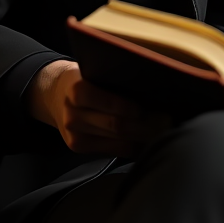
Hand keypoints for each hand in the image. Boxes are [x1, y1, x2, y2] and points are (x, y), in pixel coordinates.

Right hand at [26, 60, 172, 155]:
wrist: (54, 94)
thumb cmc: (84, 77)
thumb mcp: (93, 71)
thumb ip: (115, 79)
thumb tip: (153, 87)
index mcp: (76, 89)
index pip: (107, 101)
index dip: (132, 107)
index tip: (156, 105)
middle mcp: (73, 115)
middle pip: (117, 125)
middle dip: (147, 124)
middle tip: (169, 119)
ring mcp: (75, 135)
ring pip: (119, 141)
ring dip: (146, 137)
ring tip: (165, 129)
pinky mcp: (79, 148)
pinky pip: (115, 151)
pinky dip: (136, 146)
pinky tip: (151, 139)